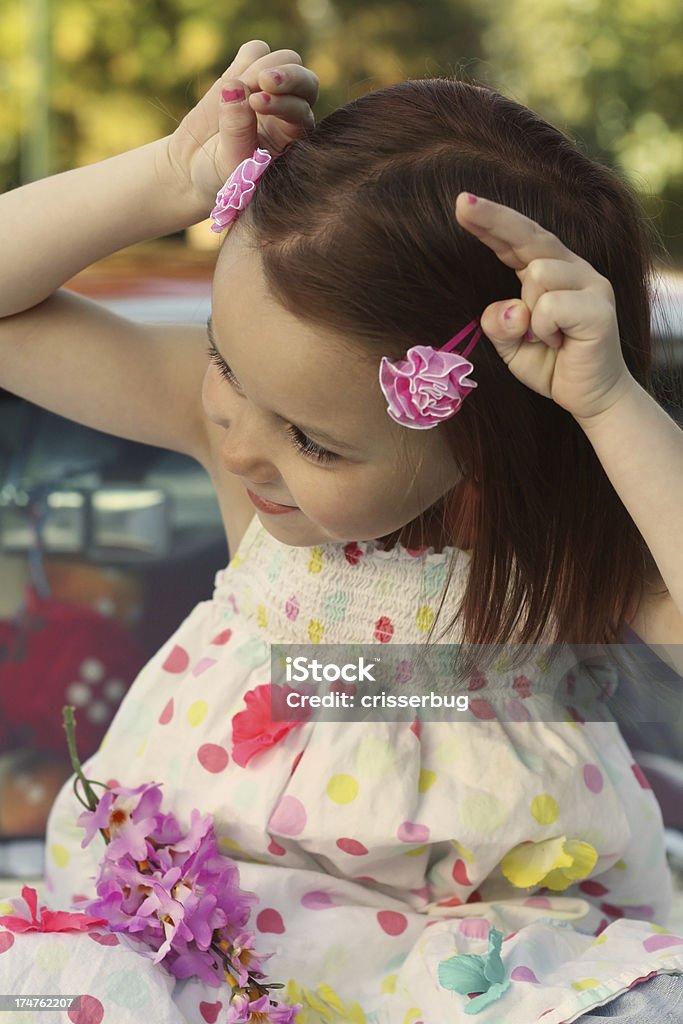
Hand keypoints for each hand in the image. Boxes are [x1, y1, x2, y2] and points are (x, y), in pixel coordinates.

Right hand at [163, 40, 318, 210]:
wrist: (195, 166)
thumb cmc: (218, 174)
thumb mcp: (228, 163)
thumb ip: (236, 131)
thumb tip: (235, 89)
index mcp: (292, 140)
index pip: (302, 112)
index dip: (283, 103)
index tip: (255, 103)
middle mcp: (290, 113)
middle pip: (307, 81)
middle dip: (287, 76)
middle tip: (261, 81)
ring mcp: (272, 90)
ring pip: (285, 59)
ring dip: (260, 68)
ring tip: (231, 90)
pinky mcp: (249, 72)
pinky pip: (257, 50)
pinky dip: (246, 59)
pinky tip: (230, 83)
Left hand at [455, 192, 634, 422]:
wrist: (592, 398)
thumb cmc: (552, 366)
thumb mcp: (511, 347)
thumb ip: (499, 325)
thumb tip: (510, 310)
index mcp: (551, 272)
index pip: (518, 240)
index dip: (491, 222)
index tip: (462, 204)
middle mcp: (573, 269)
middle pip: (530, 235)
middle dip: (494, 219)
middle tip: (461, 204)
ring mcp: (590, 284)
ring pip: (538, 274)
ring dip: (530, 314)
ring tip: (547, 338)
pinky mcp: (599, 307)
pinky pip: (551, 305)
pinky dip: (543, 329)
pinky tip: (559, 344)